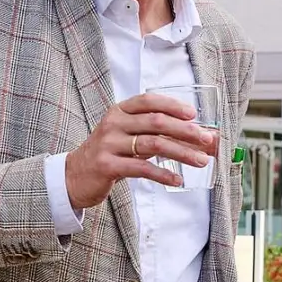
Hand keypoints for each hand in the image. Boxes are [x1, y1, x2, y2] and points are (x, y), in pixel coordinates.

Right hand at [65, 93, 218, 209]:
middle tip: (206, 139)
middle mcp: (113, 124)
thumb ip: (152, 132)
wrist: (75, 176)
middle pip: (156, 122)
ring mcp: (109, 144)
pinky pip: (141, 168)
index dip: (173, 105)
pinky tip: (177, 179)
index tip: (194, 114)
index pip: (149, 101)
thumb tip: (191, 135)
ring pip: (153, 144)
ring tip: (201, 161)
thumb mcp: (126, 136)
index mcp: (119, 111)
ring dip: (182, 152)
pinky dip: (163, 174)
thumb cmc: (110, 154)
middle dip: (186, 130)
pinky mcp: (107, 165)